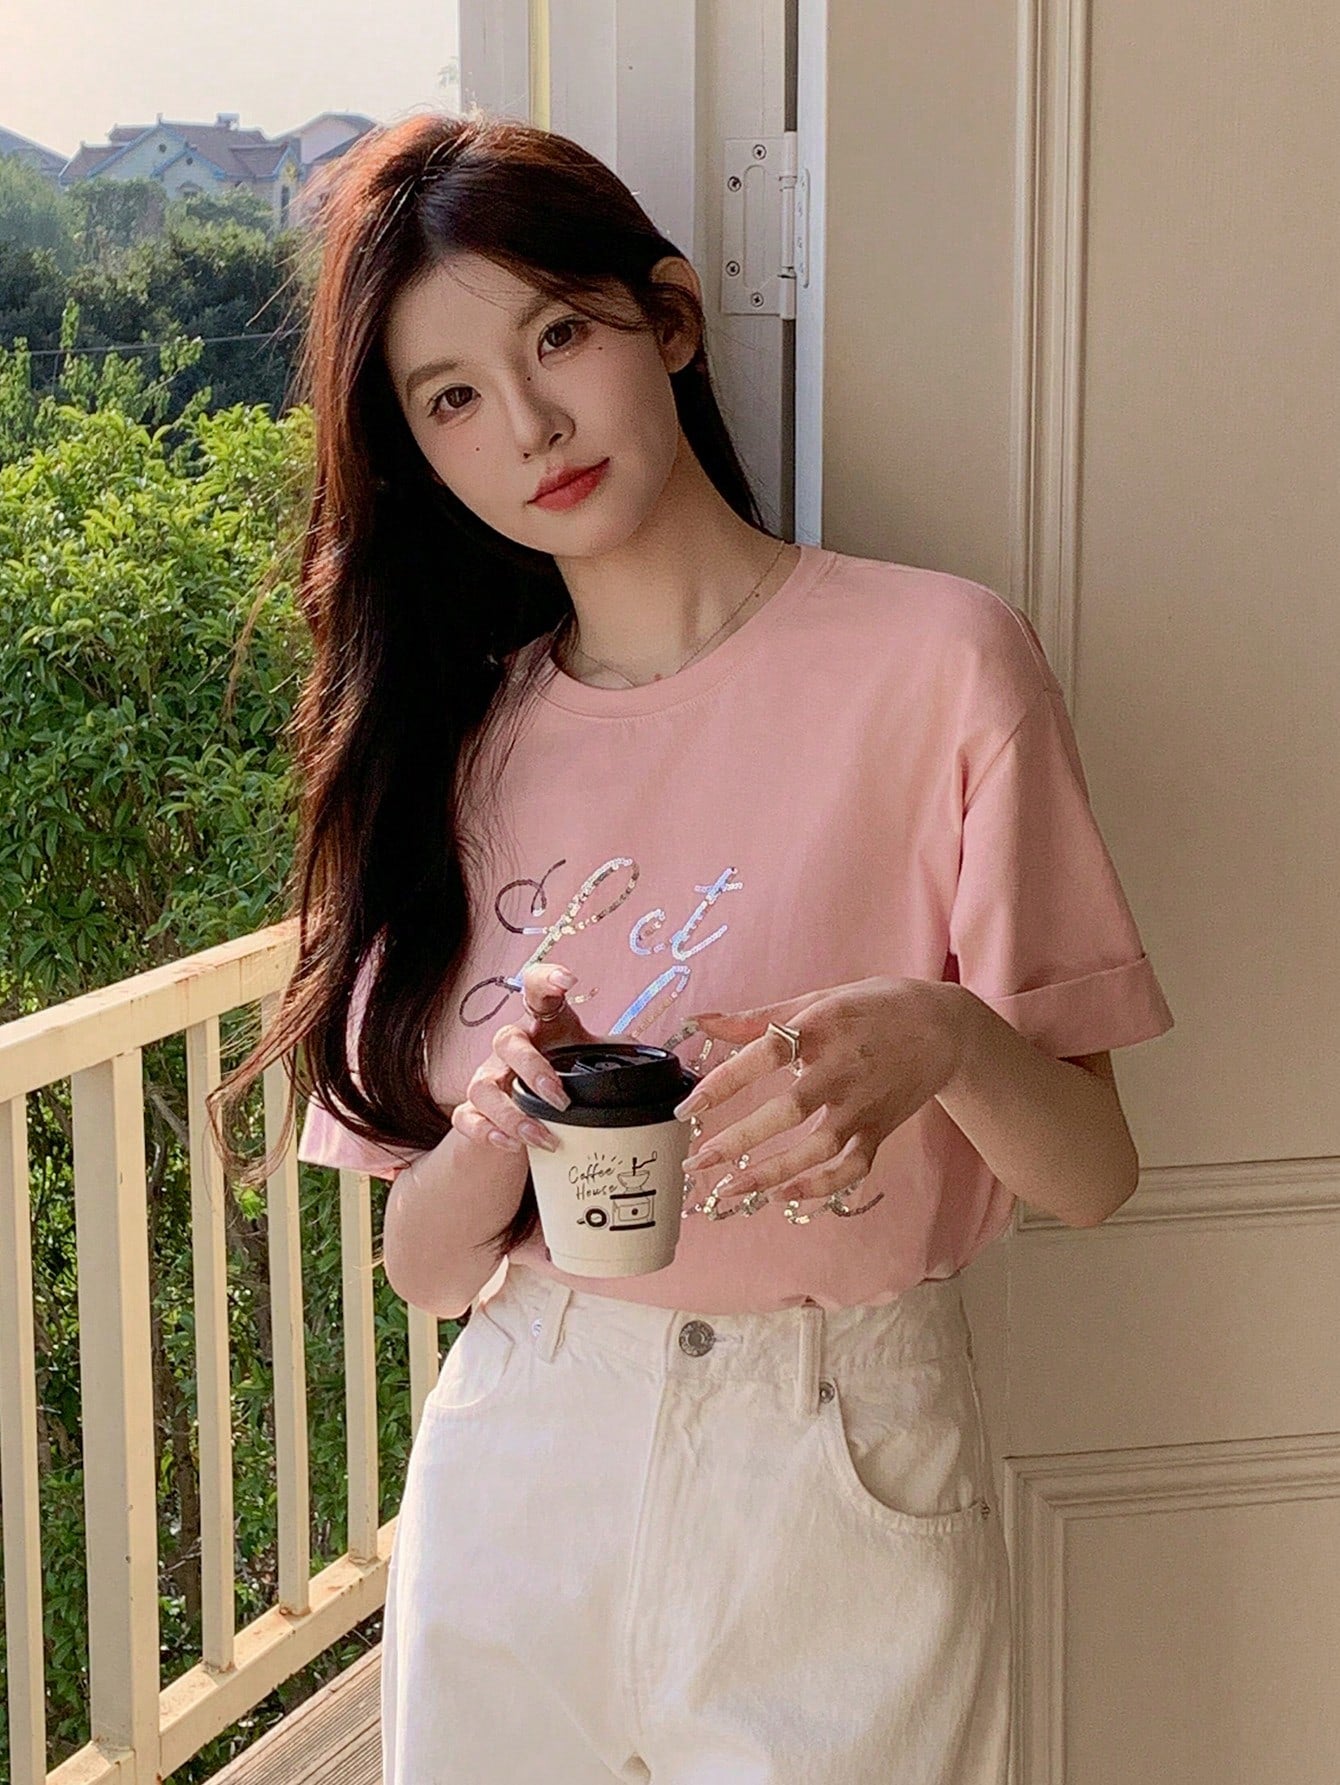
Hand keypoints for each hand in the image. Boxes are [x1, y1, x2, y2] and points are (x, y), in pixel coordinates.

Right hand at [451, 961, 607, 1156]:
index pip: (537, 989)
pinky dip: (487, 1133)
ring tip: (542, 1137)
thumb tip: (668, 1070)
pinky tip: (511, 1146)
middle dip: (532, 1069)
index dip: (548, 979)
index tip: (569, 981)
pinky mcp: (474, 1111)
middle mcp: (511, 1046)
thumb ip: (622, 1058)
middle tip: (560, 1098)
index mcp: (543, 1025)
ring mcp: (489, 1078)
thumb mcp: (595, 1061)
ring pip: (482, 1085)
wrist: (529, 1115)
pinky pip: (467, 1118)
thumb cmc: (566, 1077)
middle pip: (506, 1040)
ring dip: (512, 1113)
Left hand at [675, 975, 966, 1219]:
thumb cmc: (874, 1007)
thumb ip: (758, 1017)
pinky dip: (821, 1186)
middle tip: (696, 1163)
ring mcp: (863, 1104)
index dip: (724, 1083)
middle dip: (738, 1141)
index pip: (765, 1055)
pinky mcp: (880, 1129)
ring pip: (817, 1148)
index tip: (688, 1110)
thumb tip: (702, 1022)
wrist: (946, 1028)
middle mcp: (841, 1070)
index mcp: (821, 1030)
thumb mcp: (818, 999)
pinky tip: (786, 1197)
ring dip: (772, 1173)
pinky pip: (851, 1166)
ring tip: (730, 1191)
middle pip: (787, 1111)